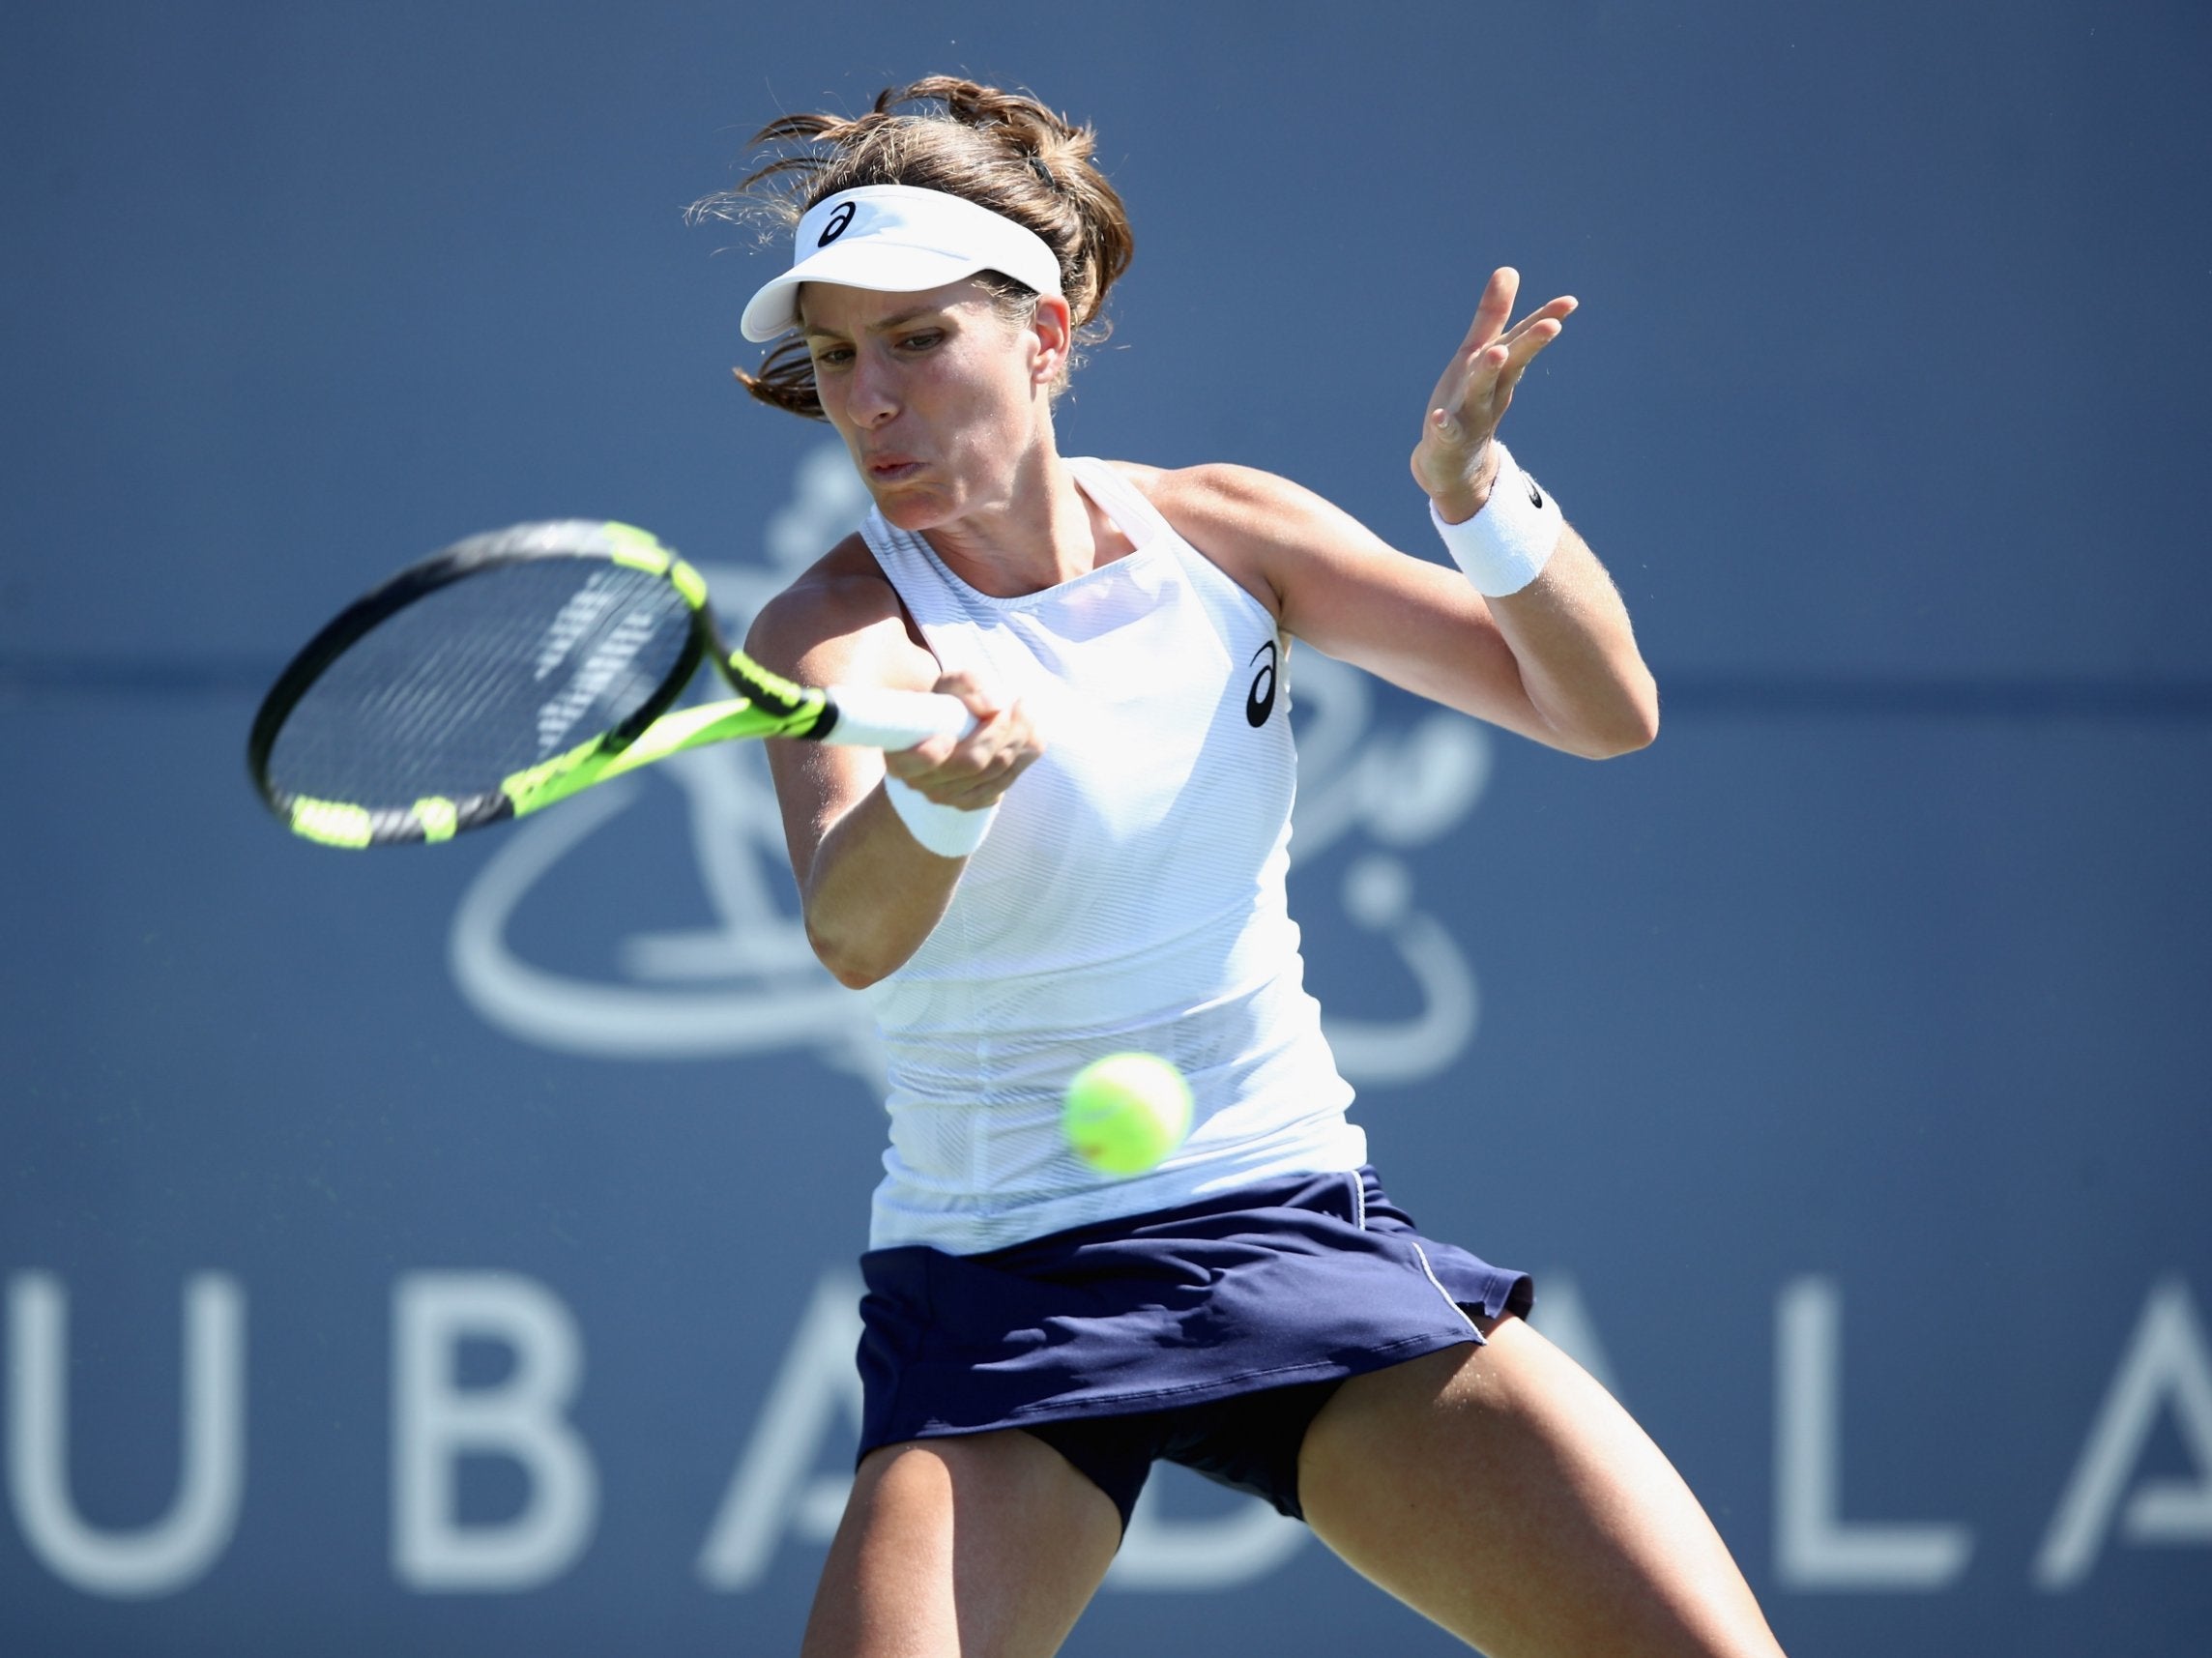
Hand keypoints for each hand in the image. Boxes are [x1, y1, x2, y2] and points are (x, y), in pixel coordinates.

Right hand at [881, 670, 1043, 810]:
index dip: (936, 751)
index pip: (920, 762)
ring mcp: (946, 797)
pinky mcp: (969, 803)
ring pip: (996, 773)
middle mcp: (920, 782)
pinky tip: (1025, 736)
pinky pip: (1005, 784)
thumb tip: (993, 706)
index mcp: (901, 756)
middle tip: (1018, 702)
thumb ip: (967, 685)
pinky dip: (1021, 758)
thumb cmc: (944, 703)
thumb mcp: (950, 685)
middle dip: (1003, 729)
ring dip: (1019, 740)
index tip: (958, 724)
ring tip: (1024, 711)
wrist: (946, 728)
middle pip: (973, 763)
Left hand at [1411, 268, 1575, 521]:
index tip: (1570, 302)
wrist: (1453, 466)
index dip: (1544, 321)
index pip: (1523, 342)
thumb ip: (1492, 316)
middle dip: (1529, 344)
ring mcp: (1470, 417)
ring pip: (1481, 392)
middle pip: (1511, 364)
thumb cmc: (1468, 403)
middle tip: (1551, 325)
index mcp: (1499, 370)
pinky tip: (1439, 417)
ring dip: (1488, 373)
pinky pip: (1447, 432)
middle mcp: (1490, 391)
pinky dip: (1444, 425)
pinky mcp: (1447, 440)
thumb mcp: (1479, 357)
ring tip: (1495, 353)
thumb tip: (1509, 269)